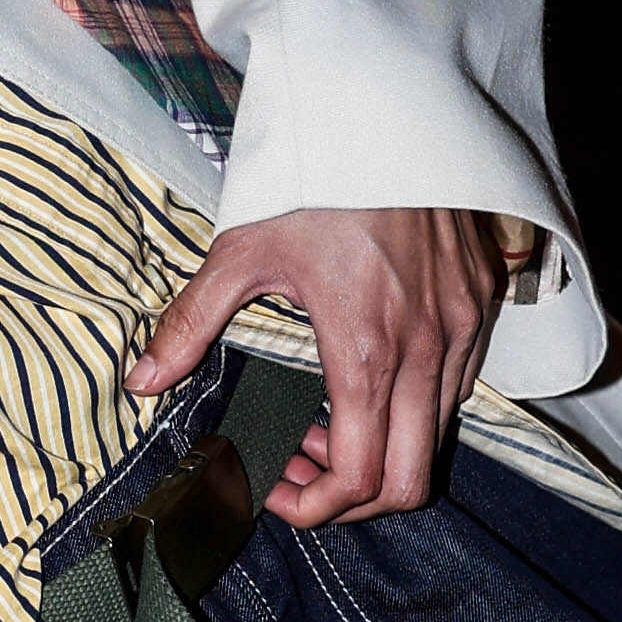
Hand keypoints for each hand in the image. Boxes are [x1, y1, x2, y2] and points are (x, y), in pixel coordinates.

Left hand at [127, 204, 523, 527]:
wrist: (386, 112)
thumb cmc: (313, 180)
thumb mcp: (241, 251)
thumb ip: (192, 323)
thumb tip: (141, 381)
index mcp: (365, 349)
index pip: (360, 476)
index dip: (315, 508)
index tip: (277, 488)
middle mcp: (427, 351)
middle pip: (412, 481)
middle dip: (354, 499)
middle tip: (303, 470)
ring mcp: (462, 330)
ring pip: (438, 436)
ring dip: (385, 449)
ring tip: (328, 418)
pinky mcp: (480, 304)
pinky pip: (461, 386)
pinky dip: (416, 407)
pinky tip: (370, 375)